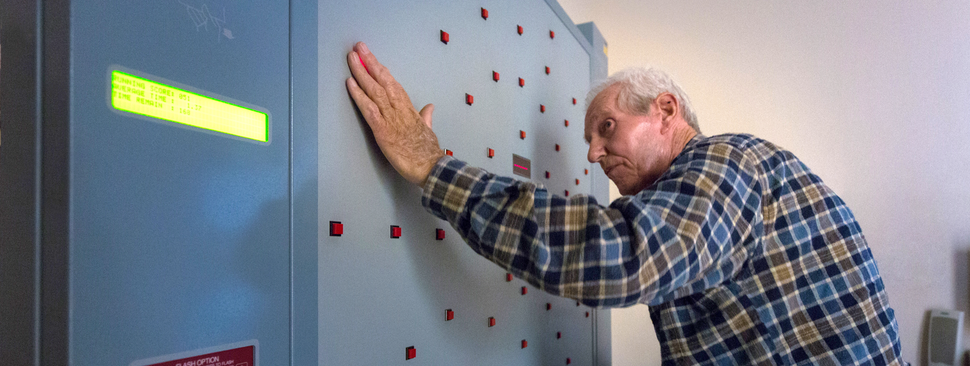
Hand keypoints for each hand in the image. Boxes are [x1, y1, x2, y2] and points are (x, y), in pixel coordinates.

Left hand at [346, 42, 444, 186]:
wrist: (431, 168)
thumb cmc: (429, 152)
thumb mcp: (428, 130)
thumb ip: (426, 117)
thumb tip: (429, 107)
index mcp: (409, 109)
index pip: (393, 84)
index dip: (381, 70)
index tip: (372, 58)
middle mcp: (399, 110)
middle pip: (383, 81)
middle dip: (370, 62)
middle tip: (359, 47)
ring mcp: (391, 119)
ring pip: (375, 91)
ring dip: (362, 73)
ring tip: (352, 58)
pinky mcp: (383, 131)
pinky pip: (369, 109)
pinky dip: (359, 95)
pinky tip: (350, 83)